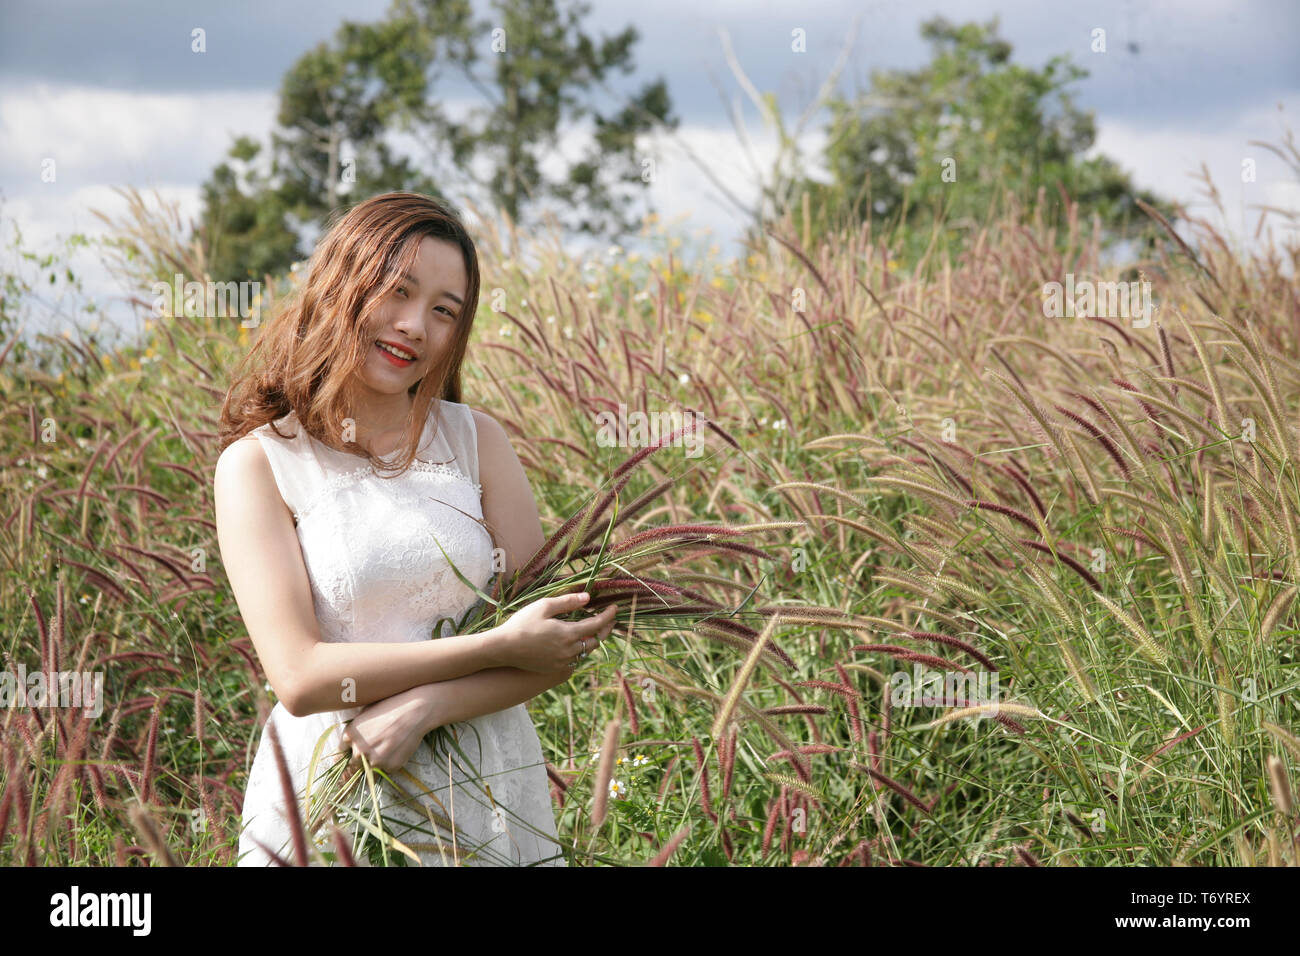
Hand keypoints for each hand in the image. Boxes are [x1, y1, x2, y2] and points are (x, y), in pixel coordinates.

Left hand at [342, 684, 436, 772]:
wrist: (415, 711)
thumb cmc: (390, 705)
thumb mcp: (366, 712)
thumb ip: (355, 729)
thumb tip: (348, 740)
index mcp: (349, 735)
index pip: (342, 750)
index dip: (351, 746)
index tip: (358, 744)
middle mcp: (358, 751)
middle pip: (354, 762)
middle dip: (362, 755)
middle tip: (377, 743)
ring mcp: (375, 761)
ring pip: (371, 766)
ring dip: (378, 759)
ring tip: (390, 743)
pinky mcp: (390, 766)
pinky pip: (387, 767)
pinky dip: (391, 760)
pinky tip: (399, 746)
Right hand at [496, 592, 617, 672]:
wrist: (503, 648)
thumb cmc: (522, 624)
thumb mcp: (544, 606)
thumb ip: (568, 602)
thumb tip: (588, 598)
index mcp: (568, 634)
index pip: (597, 625)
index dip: (608, 616)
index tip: (615, 608)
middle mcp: (569, 651)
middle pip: (596, 641)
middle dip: (605, 629)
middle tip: (609, 620)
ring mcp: (562, 662)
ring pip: (586, 651)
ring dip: (593, 640)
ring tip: (595, 629)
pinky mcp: (554, 668)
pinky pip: (575, 659)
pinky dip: (580, 649)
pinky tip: (577, 642)